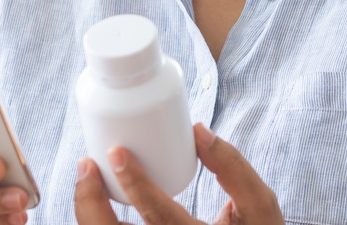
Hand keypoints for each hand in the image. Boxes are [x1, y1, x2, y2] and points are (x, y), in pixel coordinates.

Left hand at [74, 123, 283, 224]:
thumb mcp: (259, 206)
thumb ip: (233, 167)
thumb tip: (196, 131)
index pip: (160, 217)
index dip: (135, 184)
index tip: (117, 153)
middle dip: (90, 203)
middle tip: (86, 166)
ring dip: (90, 214)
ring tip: (88, 180)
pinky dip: (101, 223)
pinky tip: (98, 203)